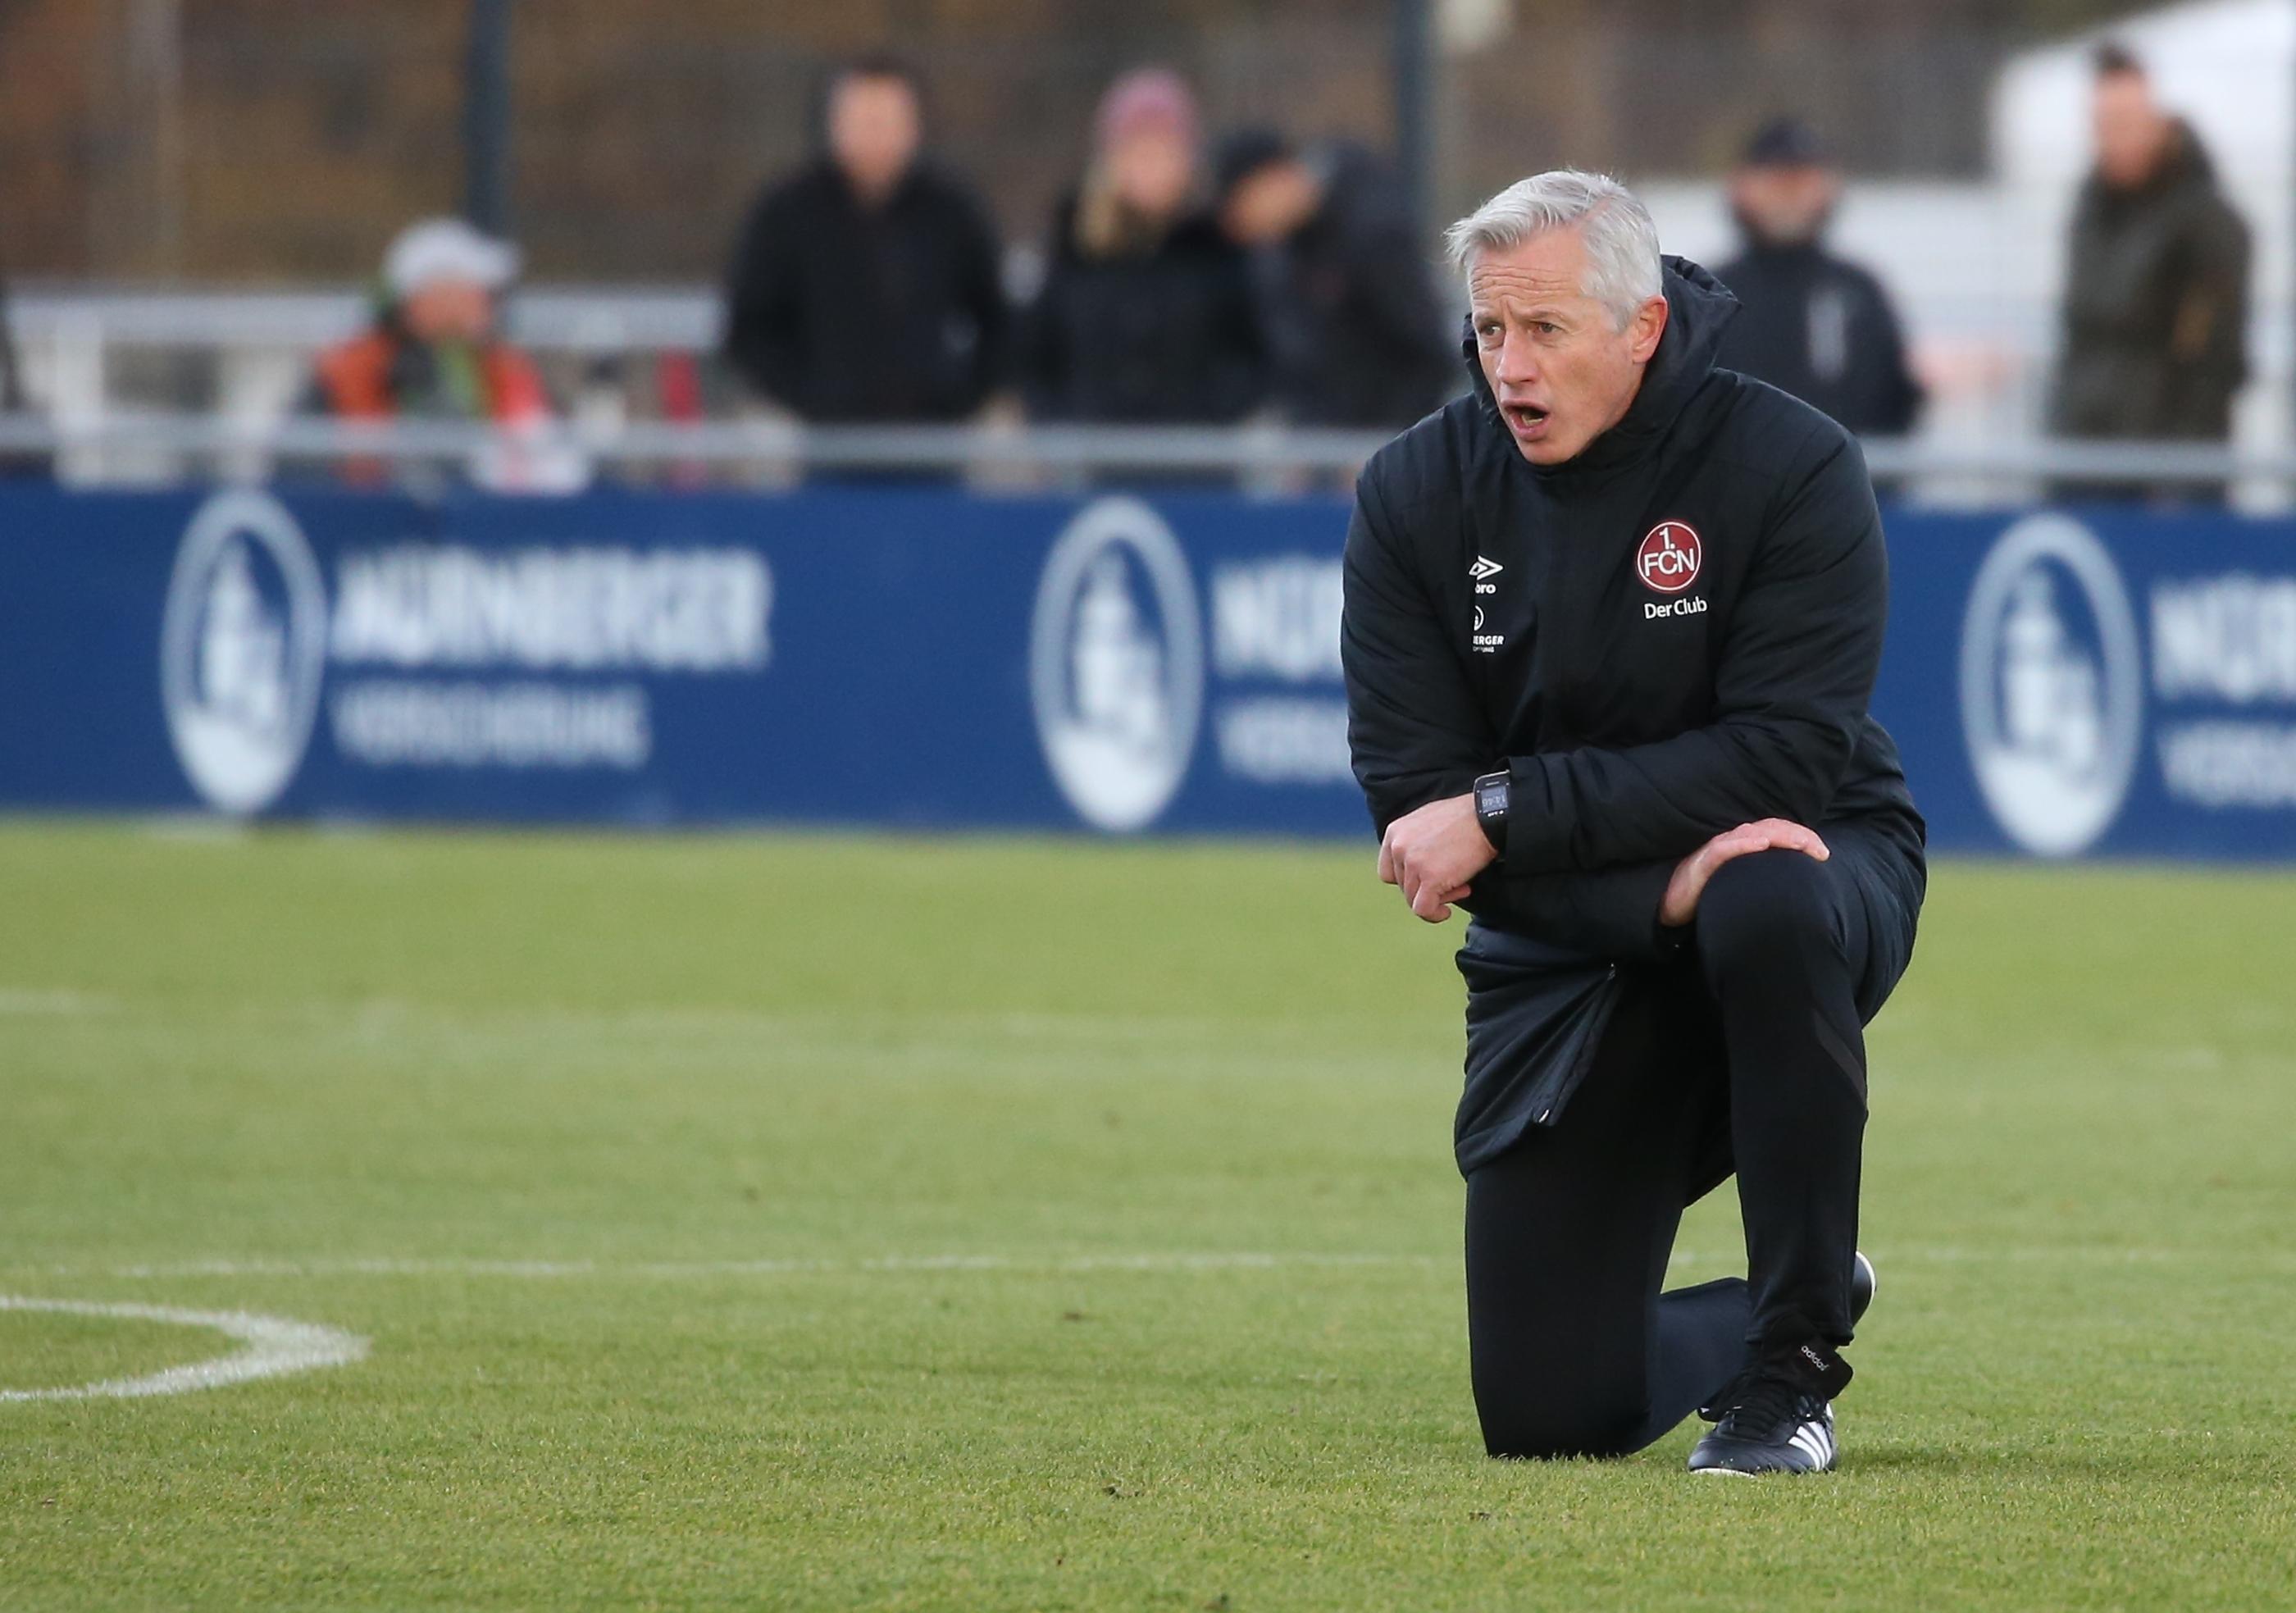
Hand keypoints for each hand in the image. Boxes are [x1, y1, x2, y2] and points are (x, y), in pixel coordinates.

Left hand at [1378, 794, 1497, 922]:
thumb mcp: (1427, 821)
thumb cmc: (1465, 818)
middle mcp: (1398, 847)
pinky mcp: (1430, 878)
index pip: (1388, 871)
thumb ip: (1413, 841)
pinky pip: (1423, 909)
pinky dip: (1434, 915)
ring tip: (1461, 886)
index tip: (1427, 879)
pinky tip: (1447, 912)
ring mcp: (1412, 863)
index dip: (1408, 880)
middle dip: (1427, 888)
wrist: (1488, 818)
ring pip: (1413, 899)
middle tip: (1453, 882)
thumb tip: (1413, 866)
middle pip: (1403, 887)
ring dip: (1437, 899)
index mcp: (1395, 833)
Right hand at [1660, 819, 1827, 927]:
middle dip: (1798, 836)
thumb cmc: (1708, 893)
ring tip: (1801, 843)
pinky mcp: (1702, 862)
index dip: (1801, 836)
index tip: (1823, 852)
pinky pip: (1724, 849)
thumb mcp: (1743, 882)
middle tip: (1820, 851)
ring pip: (1751, 834)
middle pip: (1770, 829)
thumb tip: (1796, 882)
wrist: (1671, 904)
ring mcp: (1717, 850)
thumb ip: (1763, 876)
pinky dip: (1743, 843)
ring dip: (1779, 836)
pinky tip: (1761, 844)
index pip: (1777, 832)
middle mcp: (1733, 842)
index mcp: (1744, 845)